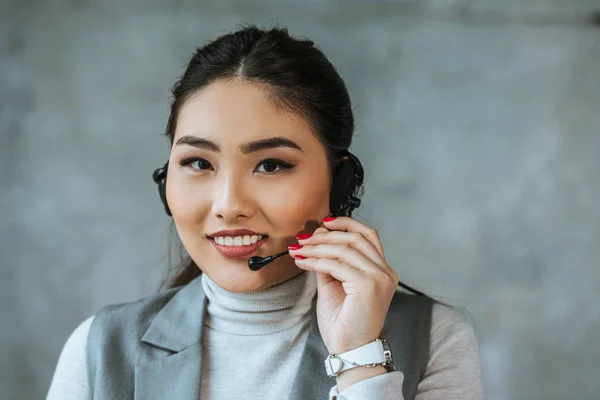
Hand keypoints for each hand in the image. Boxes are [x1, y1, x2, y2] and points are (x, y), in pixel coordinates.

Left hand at [288, 216, 398, 355]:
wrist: (350, 351)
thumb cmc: (344, 324)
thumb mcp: (334, 286)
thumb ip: (329, 264)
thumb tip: (315, 243)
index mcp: (382, 271)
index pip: (367, 235)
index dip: (345, 224)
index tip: (323, 223)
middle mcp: (385, 272)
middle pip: (355, 238)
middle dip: (325, 235)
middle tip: (303, 239)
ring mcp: (379, 278)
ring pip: (345, 249)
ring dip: (317, 247)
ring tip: (299, 250)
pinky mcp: (368, 286)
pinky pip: (337, 265)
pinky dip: (316, 261)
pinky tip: (303, 262)